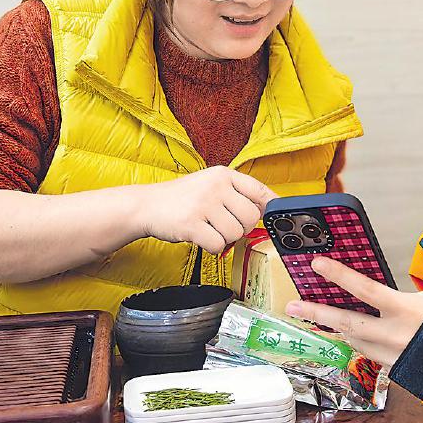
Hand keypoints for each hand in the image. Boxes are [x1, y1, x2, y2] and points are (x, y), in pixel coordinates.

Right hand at [142, 167, 276, 254]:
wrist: (147, 205)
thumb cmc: (182, 199)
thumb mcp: (210, 185)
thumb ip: (235, 193)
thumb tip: (266, 209)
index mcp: (223, 174)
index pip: (259, 190)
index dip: (271, 205)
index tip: (276, 217)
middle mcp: (215, 186)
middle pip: (250, 217)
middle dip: (241, 228)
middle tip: (224, 227)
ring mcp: (203, 204)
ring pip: (235, 234)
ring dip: (224, 239)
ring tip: (209, 230)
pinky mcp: (191, 224)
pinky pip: (217, 245)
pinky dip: (212, 248)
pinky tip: (201, 238)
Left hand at [285, 257, 422, 367]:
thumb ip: (397, 297)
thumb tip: (371, 292)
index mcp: (404, 311)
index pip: (364, 289)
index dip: (339, 275)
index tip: (317, 264)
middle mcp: (393, 335)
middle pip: (346, 322)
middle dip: (316, 312)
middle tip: (292, 305)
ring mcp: (390, 355)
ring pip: (353, 339)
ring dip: (333, 327)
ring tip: (314, 316)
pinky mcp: (391, 369)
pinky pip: (366, 352)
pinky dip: (356, 341)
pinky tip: (347, 333)